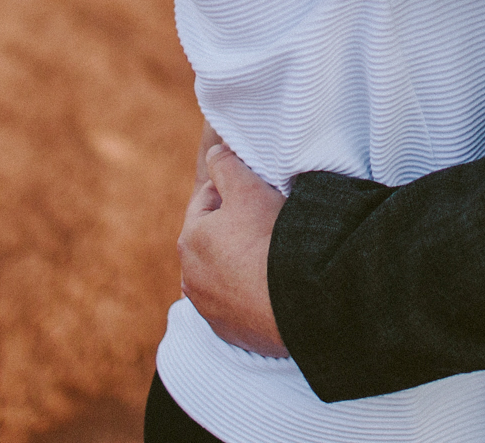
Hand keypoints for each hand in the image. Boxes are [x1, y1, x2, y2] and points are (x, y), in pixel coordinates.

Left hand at [177, 140, 288, 357]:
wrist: (295, 302)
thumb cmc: (268, 240)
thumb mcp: (248, 188)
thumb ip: (226, 164)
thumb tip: (215, 152)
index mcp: (190, 239)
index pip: (207, 201)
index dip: (233, 190)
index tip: (258, 190)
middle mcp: (190, 277)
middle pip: (214, 239)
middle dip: (234, 228)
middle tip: (268, 221)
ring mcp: (208, 309)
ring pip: (222, 274)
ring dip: (239, 263)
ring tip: (270, 256)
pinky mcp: (229, 332)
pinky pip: (237, 305)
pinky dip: (249, 295)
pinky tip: (271, 286)